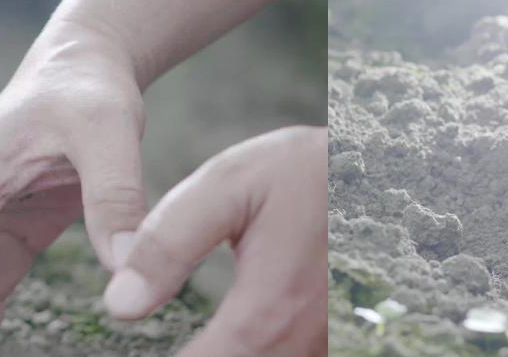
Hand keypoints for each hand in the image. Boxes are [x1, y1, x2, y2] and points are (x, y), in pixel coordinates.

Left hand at [105, 126, 327, 356]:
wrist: (387, 170)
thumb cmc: (308, 170)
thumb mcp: (231, 184)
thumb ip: (168, 243)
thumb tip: (120, 304)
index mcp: (267, 311)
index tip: (123, 356)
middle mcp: (302, 342)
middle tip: (165, 339)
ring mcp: (325, 346)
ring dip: (222, 352)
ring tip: (198, 334)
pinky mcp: (335, 341)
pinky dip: (255, 351)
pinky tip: (227, 338)